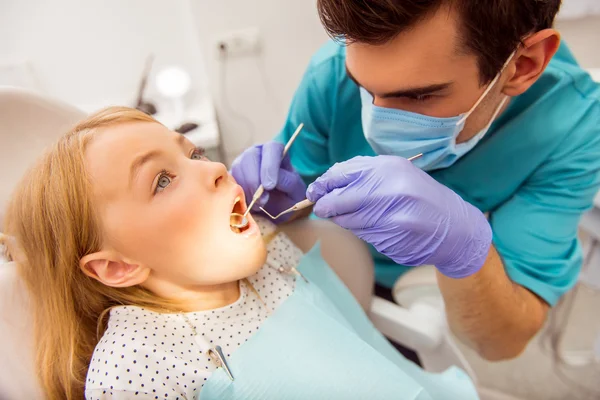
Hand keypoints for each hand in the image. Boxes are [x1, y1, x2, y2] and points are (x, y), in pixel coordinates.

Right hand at [230, 141, 306, 221]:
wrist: (275, 207)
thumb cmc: (287, 196)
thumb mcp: (295, 191)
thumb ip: (288, 182)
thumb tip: (272, 181)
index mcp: (276, 151)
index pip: (272, 148)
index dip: (269, 166)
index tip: (270, 186)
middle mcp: (257, 152)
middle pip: (250, 156)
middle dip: (255, 180)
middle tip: (262, 199)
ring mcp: (242, 162)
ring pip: (239, 168)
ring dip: (247, 188)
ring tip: (258, 204)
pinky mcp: (232, 174)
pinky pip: (229, 179)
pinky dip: (237, 192)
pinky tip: (248, 202)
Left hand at [306, 156, 491, 277]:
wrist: (455, 228)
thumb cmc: (421, 198)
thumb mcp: (397, 174)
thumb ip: (365, 175)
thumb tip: (328, 182)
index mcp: (388, 168)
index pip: (341, 174)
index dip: (323, 184)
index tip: (315, 191)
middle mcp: (388, 189)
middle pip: (339, 199)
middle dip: (325, 206)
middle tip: (320, 209)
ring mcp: (389, 215)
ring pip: (347, 220)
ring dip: (341, 220)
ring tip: (349, 217)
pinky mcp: (389, 238)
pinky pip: (362, 234)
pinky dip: (360, 231)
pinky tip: (372, 227)